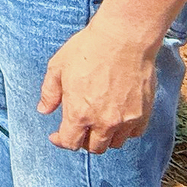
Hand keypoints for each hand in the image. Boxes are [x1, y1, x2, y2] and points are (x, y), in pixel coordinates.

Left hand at [38, 19, 159, 152]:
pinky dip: (124, 131)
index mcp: (79, 113)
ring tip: (98, 122)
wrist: (124, 38)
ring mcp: (126, 119)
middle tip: (79, 127)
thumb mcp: (57, 67)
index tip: (57, 135)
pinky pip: (133, 133)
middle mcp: (103, 122)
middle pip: (93, 148)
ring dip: (104, 137)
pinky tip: (117, 118)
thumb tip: (43, 110)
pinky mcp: (143, 113)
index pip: (70, 143)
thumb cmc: (88, 49)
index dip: (61, 140)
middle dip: (82, 140)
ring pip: (114, 143)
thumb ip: (49, 93)